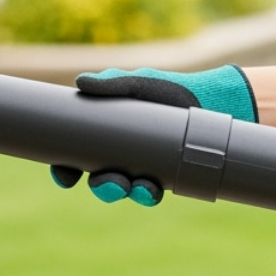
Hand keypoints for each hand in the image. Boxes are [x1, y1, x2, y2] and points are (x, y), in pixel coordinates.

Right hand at [53, 65, 256, 204]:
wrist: (210, 101)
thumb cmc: (170, 89)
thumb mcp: (140, 84)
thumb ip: (113, 84)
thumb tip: (80, 82)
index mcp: (107, 133)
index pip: (77, 155)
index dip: (65, 168)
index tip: (64, 176)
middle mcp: (121, 154)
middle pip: (99, 179)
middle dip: (100, 185)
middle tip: (107, 181)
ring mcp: (142, 167)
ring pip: (123, 190)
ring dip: (120, 192)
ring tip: (128, 186)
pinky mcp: (164, 175)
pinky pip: (149, 193)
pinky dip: (146, 194)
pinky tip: (149, 189)